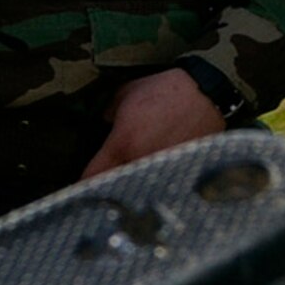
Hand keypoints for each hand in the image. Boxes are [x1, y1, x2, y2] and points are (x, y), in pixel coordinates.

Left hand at [79, 68, 227, 179]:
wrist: (205, 95)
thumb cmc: (163, 90)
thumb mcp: (123, 95)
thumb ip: (106, 114)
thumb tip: (101, 125)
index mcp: (122, 144)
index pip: (95, 176)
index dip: (83, 186)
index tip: (78, 190)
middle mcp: (142, 162)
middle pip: (117, 191)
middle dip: (108, 193)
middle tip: (101, 192)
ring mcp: (164, 171)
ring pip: (141, 192)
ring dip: (132, 194)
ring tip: (127, 192)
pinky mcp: (183, 173)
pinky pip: (163, 188)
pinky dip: (156, 190)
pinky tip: (153, 187)